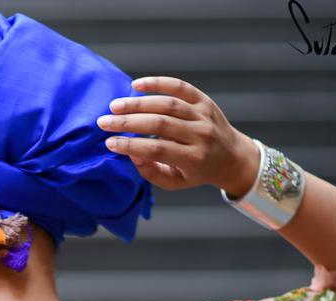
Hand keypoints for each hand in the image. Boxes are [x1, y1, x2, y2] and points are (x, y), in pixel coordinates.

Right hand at [96, 75, 259, 193]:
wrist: (231, 157)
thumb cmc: (196, 172)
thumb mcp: (175, 182)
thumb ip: (152, 172)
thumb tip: (132, 154)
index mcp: (193, 158)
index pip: (157, 149)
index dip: (131, 145)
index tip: (109, 143)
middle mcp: (200, 135)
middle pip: (159, 124)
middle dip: (128, 123)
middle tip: (104, 122)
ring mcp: (203, 114)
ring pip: (167, 104)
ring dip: (138, 103)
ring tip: (115, 106)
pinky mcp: (203, 100)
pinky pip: (180, 87)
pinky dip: (158, 83)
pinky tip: (137, 85)